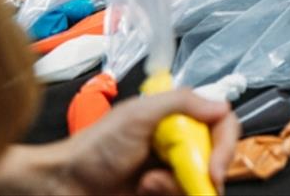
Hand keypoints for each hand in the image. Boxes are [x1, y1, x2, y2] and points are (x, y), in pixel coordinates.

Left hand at [46, 88, 239, 194]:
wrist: (64, 184)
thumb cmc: (96, 147)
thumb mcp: (137, 115)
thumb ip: (181, 103)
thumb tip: (222, 106)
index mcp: (176, 117)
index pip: (221, 124)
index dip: (225, 145)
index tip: (214, 168)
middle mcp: (178, 141)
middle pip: (216, 157)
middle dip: (201, 170)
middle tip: (177, 179)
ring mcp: (170, 169)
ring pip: (200, 181)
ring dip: (176, 186)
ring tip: (148, 185)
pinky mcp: (161, 191)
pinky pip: (182, 195)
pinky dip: (166, 195)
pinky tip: (143, 190)